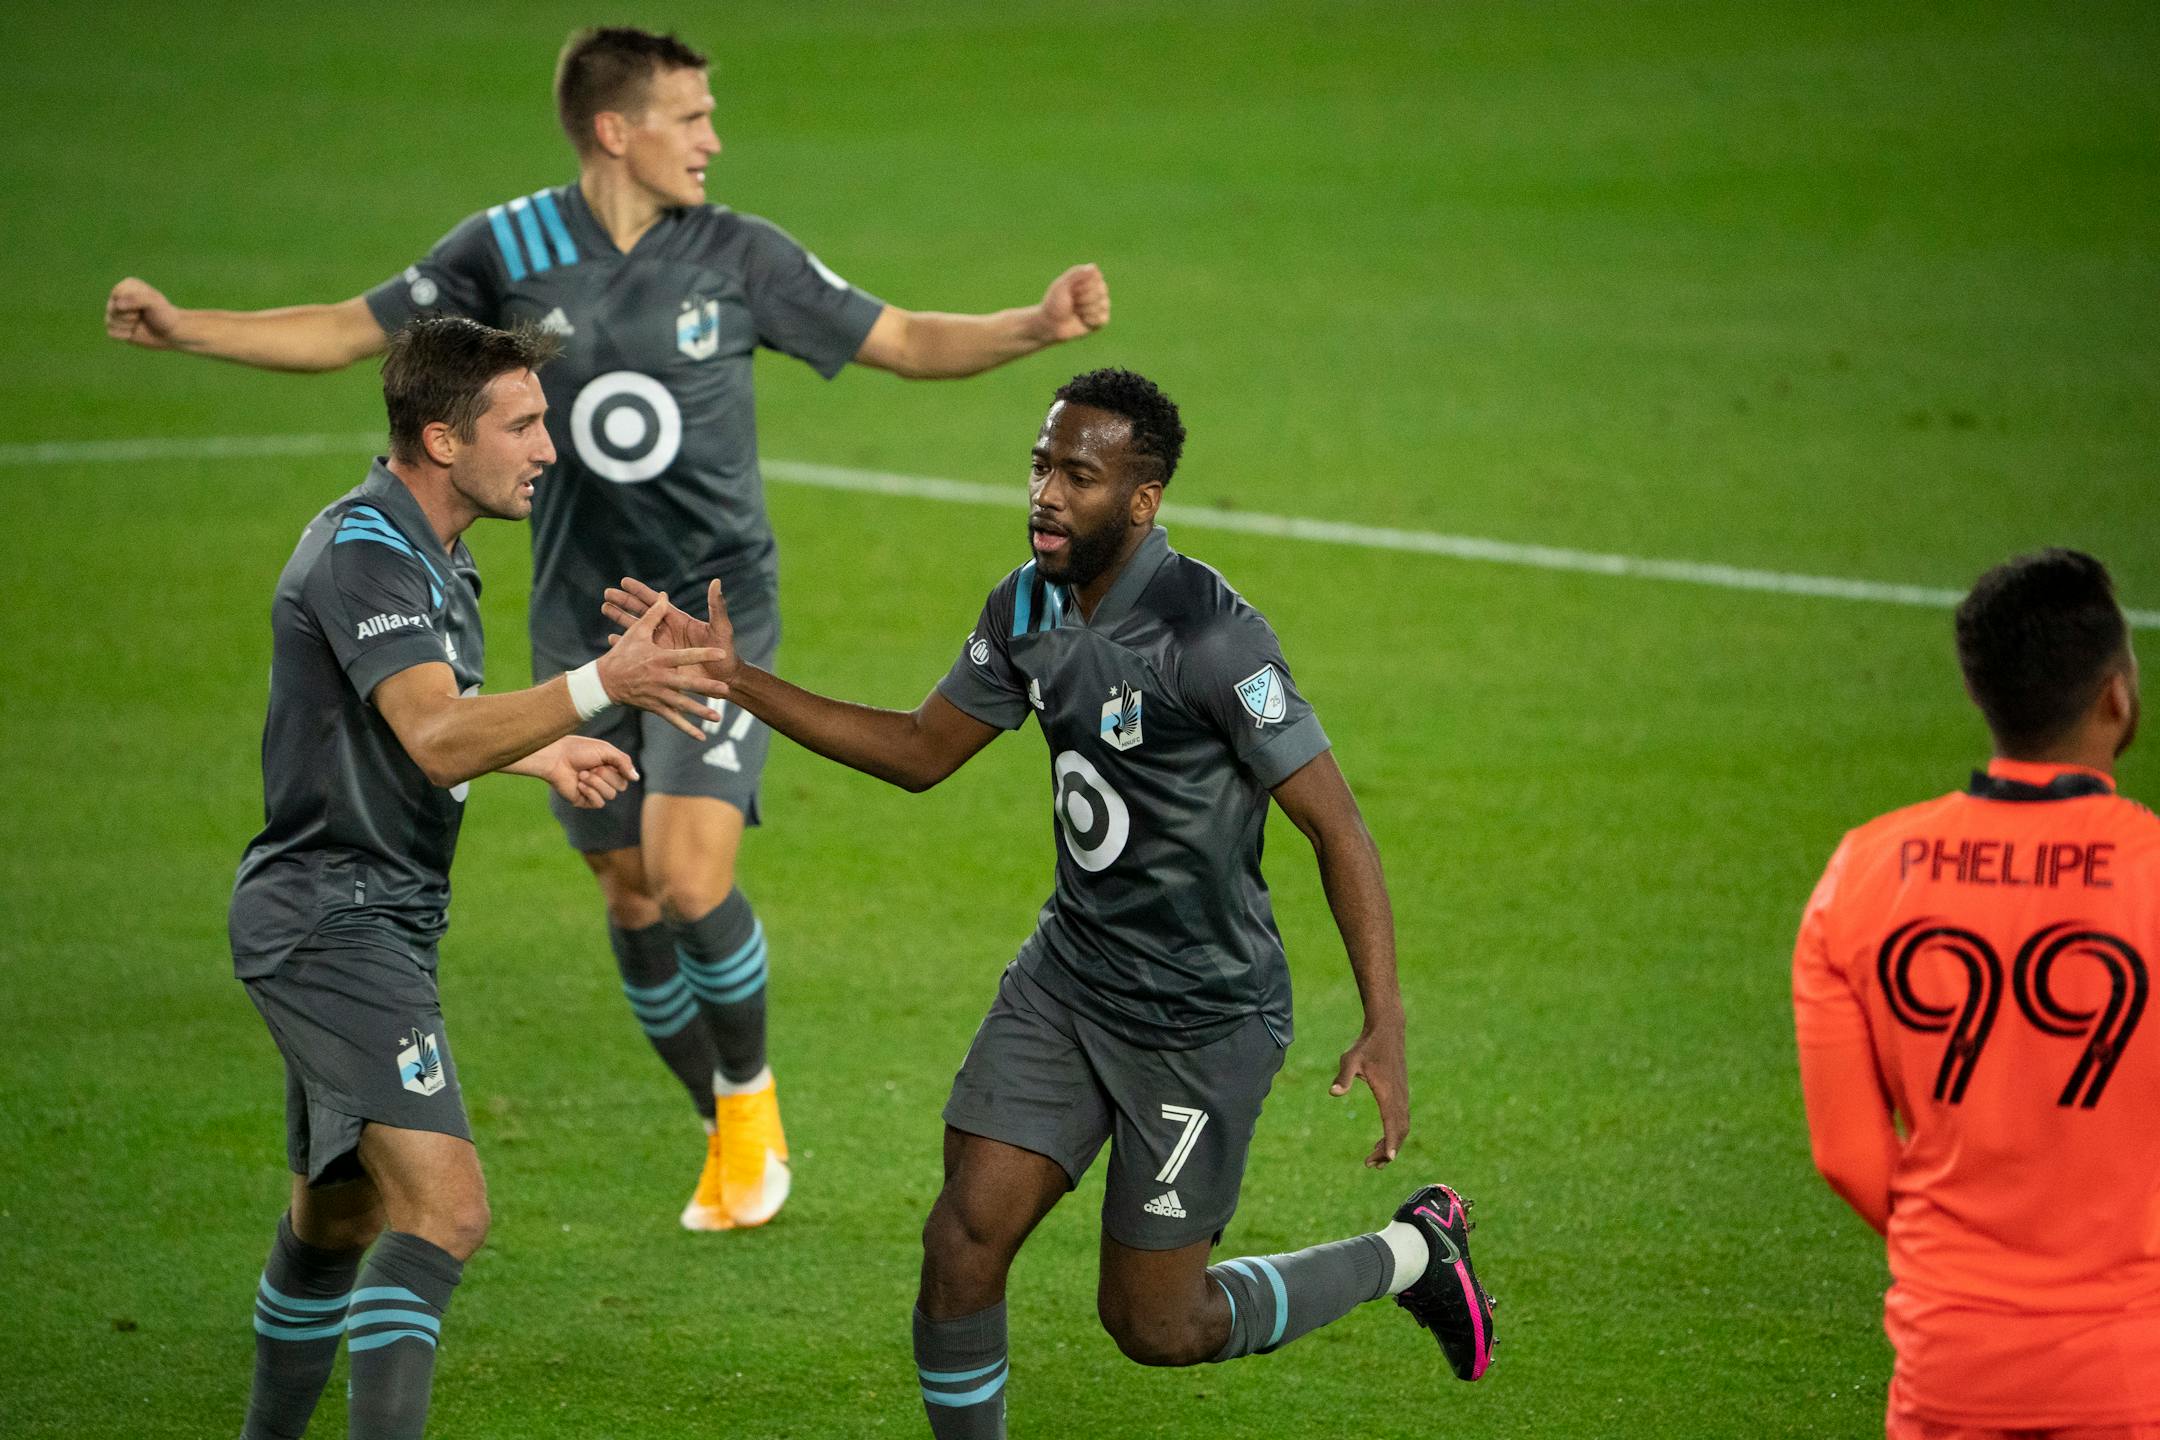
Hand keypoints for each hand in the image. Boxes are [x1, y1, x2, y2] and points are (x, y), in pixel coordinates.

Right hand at [105, 277, 185, 348]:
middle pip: (112, 309)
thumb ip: (137, 298)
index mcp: (126, 286)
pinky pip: (111, 333)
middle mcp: (118, 298)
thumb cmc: (164, 315)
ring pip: (110, 322)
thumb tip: (117, 305)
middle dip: (131, 316)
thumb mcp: (155, 302)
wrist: (171, 333)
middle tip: (143, 315)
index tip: (145, 305)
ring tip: (139, 322)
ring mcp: (115, 313)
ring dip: (128, 326)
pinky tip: (134, 332)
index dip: (132, 303)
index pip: (117, 294)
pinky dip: (124, 335)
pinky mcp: (115, 327)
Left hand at [537, 736, 638, 808]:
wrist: (556, 758)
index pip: (626, 776)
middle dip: (606, 775)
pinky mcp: (584, 800)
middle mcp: (603, 780)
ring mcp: (594, 791)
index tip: (606, 762)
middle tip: (591, 767)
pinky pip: (599, 803)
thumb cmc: (578, 750)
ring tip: (582, 774)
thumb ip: (623, 762)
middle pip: (621, 786)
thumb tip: (636, 778)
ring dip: (596, 783)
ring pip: (610, 795)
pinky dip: (590, 792)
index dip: (619, 770)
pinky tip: (579, 784)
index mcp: (610, 768)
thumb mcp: (606, 750)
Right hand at [592, 591, 730, 738]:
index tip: (721, 653)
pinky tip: (701, 736)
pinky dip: (686, 728)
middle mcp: (660, 679)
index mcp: (659, 659)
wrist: (605, 682)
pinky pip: (673, 719)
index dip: (703, 654)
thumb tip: (665, 596)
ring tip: (717, 717)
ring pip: (682, 705)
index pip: (685, 656)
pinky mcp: (655, 707)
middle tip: (725, 689)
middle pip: (687, 684)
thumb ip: (653, 615)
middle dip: (706, 687)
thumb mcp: (636, 633)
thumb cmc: (623, 654)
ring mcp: (657, 695)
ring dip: (699, 712)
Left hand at [1037, 263, 1108, 342]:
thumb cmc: (1054, 303)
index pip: (1096, 277)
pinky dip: (1090, 320)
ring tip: (1076, 311)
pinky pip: (1102, 318)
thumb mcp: (1062, 285)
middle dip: (1082, 298)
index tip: (1071, 289)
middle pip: (1101, 291)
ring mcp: (1101, 305)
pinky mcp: (1101, 320)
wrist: (1050, 325)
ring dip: (1085, 310)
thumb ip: (1076, 274)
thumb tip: (1094, 267)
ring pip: (1102, 305)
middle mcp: (1097, 290)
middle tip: (1072, 302)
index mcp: (1088, 279)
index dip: (1082, 285)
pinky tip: (1082, 321)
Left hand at [1332, 1021, 1410, 1167]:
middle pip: (1400, 1131)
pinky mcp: (1401, 1092)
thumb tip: (1333, 1093)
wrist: (1387, 1029)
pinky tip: (1382, 1139)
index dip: (1390, 1143)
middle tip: (1371, 1165)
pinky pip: (1402, 1118)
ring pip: (1402, 1126)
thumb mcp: (1350, 1059)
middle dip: (1388, 1151)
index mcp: (1388, 1092)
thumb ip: (1343, 1077)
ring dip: (1392, 1144)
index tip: (1387, 1159)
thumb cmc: (1366, 1045)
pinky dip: (1394, 1133)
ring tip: (1375, 1159)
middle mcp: (1399, 1096)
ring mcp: (1402, 1094)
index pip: (1392, 1124)